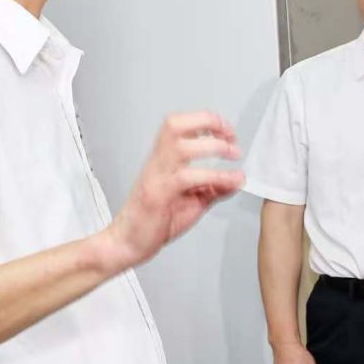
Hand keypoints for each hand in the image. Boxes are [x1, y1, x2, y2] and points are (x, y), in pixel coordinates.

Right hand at [96, 113, 243, 272]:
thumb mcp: (192, 201)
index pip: (179, 124)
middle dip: (208, 123)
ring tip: (234, 154)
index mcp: (163, 160)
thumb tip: (237, 179)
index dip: (206, 121)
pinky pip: (186, 178)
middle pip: (175, 125)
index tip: (228, 132)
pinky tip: (230, 181)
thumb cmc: (154, 220)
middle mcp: (158, 163)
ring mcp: (156, 177)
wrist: (127, 243)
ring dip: (213, 145)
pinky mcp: (157, 195)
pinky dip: (214, 176)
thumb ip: (213, 188)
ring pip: (180, 147)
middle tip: (232, 138)